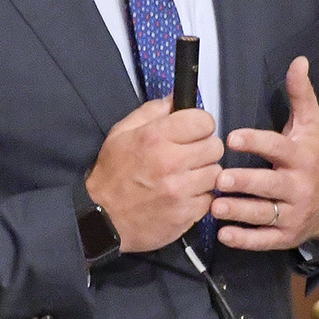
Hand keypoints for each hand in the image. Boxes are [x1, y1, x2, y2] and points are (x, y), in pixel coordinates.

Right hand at [85, 98, 223, 252]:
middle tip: (190, 156)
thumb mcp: (121, 134)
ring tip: (186, 178)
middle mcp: (170, 162)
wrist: (102, 220)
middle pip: (215, 147)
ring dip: (204, 175)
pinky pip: (209, 199)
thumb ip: (151, 112)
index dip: (200, 125)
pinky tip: (183, 196)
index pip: (203, 121)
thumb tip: (175, 99)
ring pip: (215, 174)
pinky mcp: (185, 214)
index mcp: (155, 137)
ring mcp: (180, 190)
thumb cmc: (112, 176)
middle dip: (205, 149)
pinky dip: (199, 198)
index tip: (193, 132)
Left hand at [215, 57, 318, 250]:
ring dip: (238, 211)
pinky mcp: (286, 236)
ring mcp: (293, 213)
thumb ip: (301, 94)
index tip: (231, 137)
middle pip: (269, 184)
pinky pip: (264, 240)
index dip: (255, 142)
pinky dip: (244, 239)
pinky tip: (223, 234)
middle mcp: (299, 186)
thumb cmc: (313, 157)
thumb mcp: (311, 126)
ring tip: (214, 206)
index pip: (277, 148)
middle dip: (243, 182)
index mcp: (301, 156)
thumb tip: (298, 60)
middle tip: (218, 178)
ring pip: (264, 214)